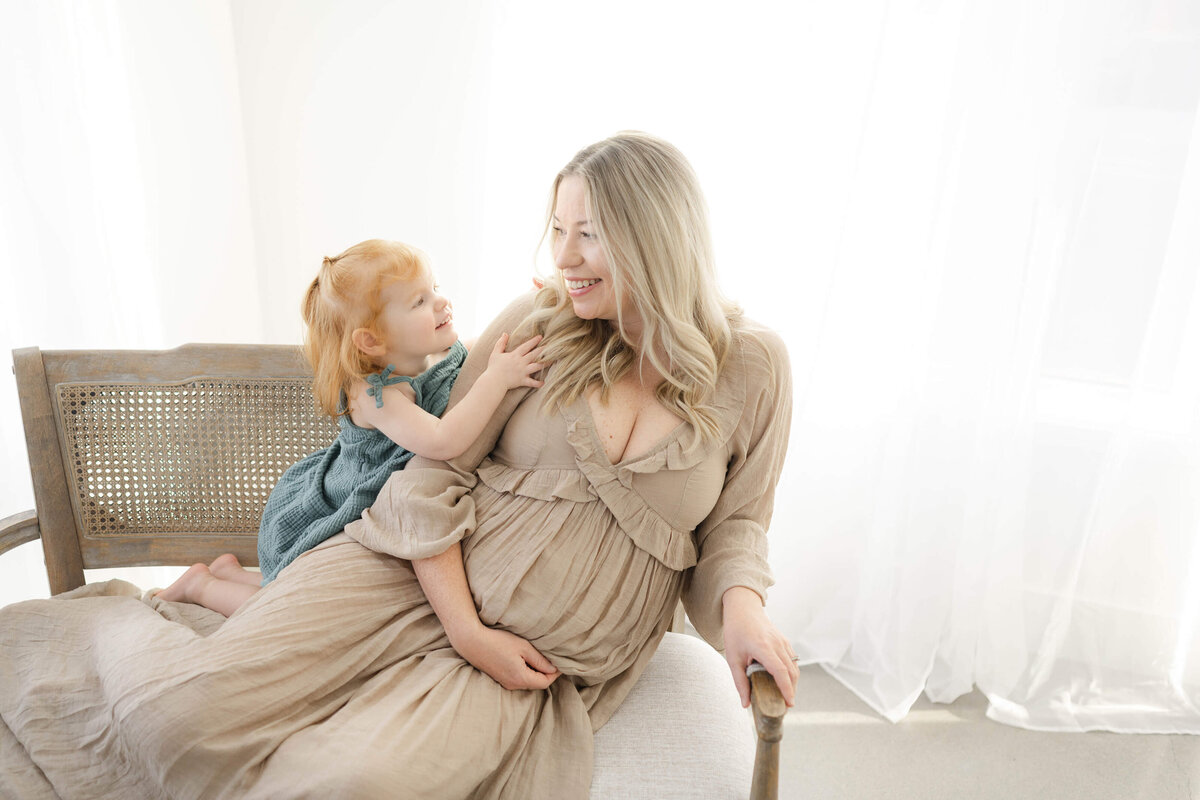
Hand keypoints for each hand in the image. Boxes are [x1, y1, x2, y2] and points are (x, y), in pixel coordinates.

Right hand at [452, 624, 560, 690]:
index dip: (555, 673)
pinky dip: (527, 671)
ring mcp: (505, 683)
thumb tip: (553, 669)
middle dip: (547, 673)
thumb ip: (539, 660)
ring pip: (528, 681)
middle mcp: (513, 684)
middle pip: (537, 683)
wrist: (472, 642)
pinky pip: (519, 679)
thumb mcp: (523, 647)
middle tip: (554, 659)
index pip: (545, 682)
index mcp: (521, 678)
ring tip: (541, 658)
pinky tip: (526, 659)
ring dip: (536, 672)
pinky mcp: (500, 678)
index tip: (562, 662)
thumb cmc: (498, 641)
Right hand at [485, 332, 547, 389]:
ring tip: (552, 361)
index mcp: (515, 355)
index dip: (534, 341)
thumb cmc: (493, 367)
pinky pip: (532, 382)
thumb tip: (505, 333)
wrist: (493, 381)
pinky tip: (543, 382)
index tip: (541, 337)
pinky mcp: (522, 380)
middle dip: (543, 350)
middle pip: (534, 354)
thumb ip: (501, 343)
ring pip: (537, 366)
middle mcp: (521, 362)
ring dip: (545, 364)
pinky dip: (538, 383)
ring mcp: (523, 371)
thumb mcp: (495, 353)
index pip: (526, 346)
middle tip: (552, 346)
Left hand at [721, 586, 797, 707]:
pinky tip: (784, 681)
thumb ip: (740, 681)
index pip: (781, 672)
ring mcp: (783, 641)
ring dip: (793, 682)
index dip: (787, 689)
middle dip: (791, 690)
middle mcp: (777, 644)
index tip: (789, 704)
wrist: (743, 608)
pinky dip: (792, 672)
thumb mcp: (733, 658)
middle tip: (786, 706)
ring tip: (785, 696)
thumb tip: (745, 704)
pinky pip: (793, 659)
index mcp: (763, 648)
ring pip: (794, 666)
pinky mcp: (784, 641)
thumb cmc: (736, 631)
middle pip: (791, 672)